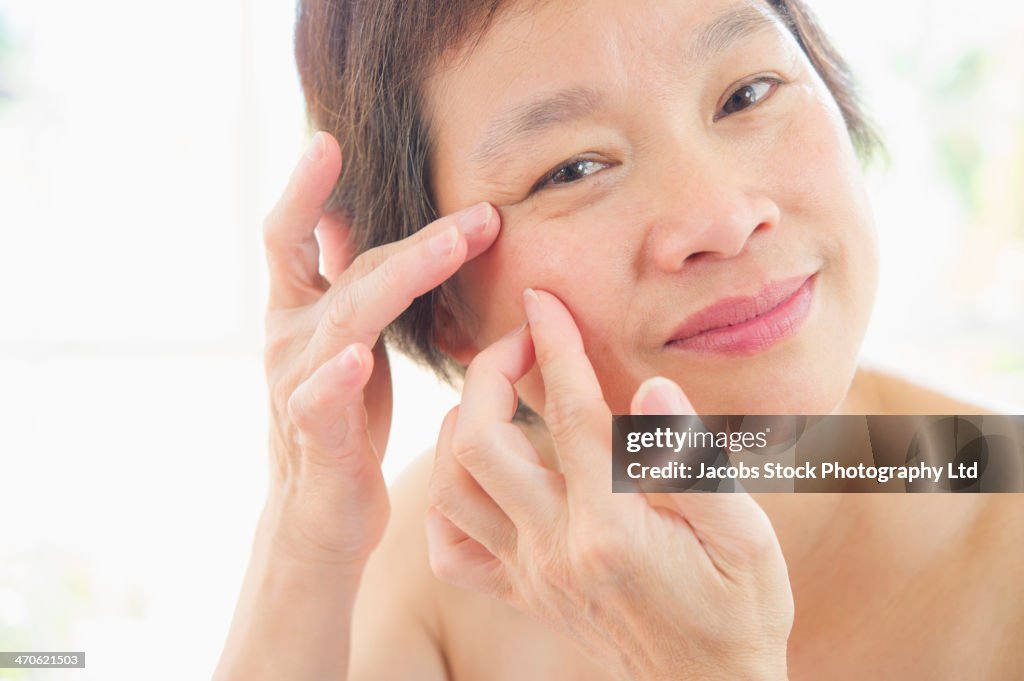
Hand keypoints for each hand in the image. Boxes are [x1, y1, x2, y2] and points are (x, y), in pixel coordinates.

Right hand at [260, 131, 499, 569]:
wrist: (321, 512)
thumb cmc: (342, 417)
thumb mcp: (342, 337)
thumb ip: (341, 279)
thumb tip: (342, 216)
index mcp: (298, 311)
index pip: (292, 237)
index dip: (305, 190)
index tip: (329, 141)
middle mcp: (291, 339)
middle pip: (345, 272)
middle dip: (414, 240)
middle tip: (480, 215)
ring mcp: (297, 386)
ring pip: (344, 322)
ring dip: (399, 281)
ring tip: (450, 248)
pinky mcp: (315, 436)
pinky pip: (320, 402)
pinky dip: (337, 379)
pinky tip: (356, 360)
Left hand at [425, 289, 792, 680]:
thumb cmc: (740, 609)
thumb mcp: (746, 537)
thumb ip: (691, 463)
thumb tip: (651, 387)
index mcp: (614, 528)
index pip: (570, 414)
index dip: (555, 345)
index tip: (545, 299)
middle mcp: (556, 549)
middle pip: (480, 443)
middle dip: (488, 374)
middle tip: (523, 341)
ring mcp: (529, 574)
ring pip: (450, 487)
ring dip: (460, 424)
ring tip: (497, 392)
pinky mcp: (521, 592)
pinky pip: (451, 547)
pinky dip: (447, 499)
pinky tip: (478, 472)